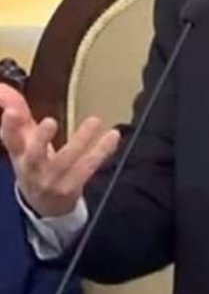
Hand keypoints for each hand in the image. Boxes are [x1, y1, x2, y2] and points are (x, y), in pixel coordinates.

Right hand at [0, 83, 119, 216]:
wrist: (45, 206)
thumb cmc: (34, 165)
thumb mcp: (23, 141)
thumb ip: (18, 114)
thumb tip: (2, 88)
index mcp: (18, 155)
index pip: (10, 140)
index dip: (9, 126)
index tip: (11, 111)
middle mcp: (32, 169)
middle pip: (33, 156)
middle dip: (40, 139)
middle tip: (50, 122)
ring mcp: (52, 181)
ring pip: (66, 160)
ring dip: (81, 140)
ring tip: (94, 121)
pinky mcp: (71, 188)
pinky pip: (88, 168)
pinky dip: (102, 151)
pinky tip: (113, 135)